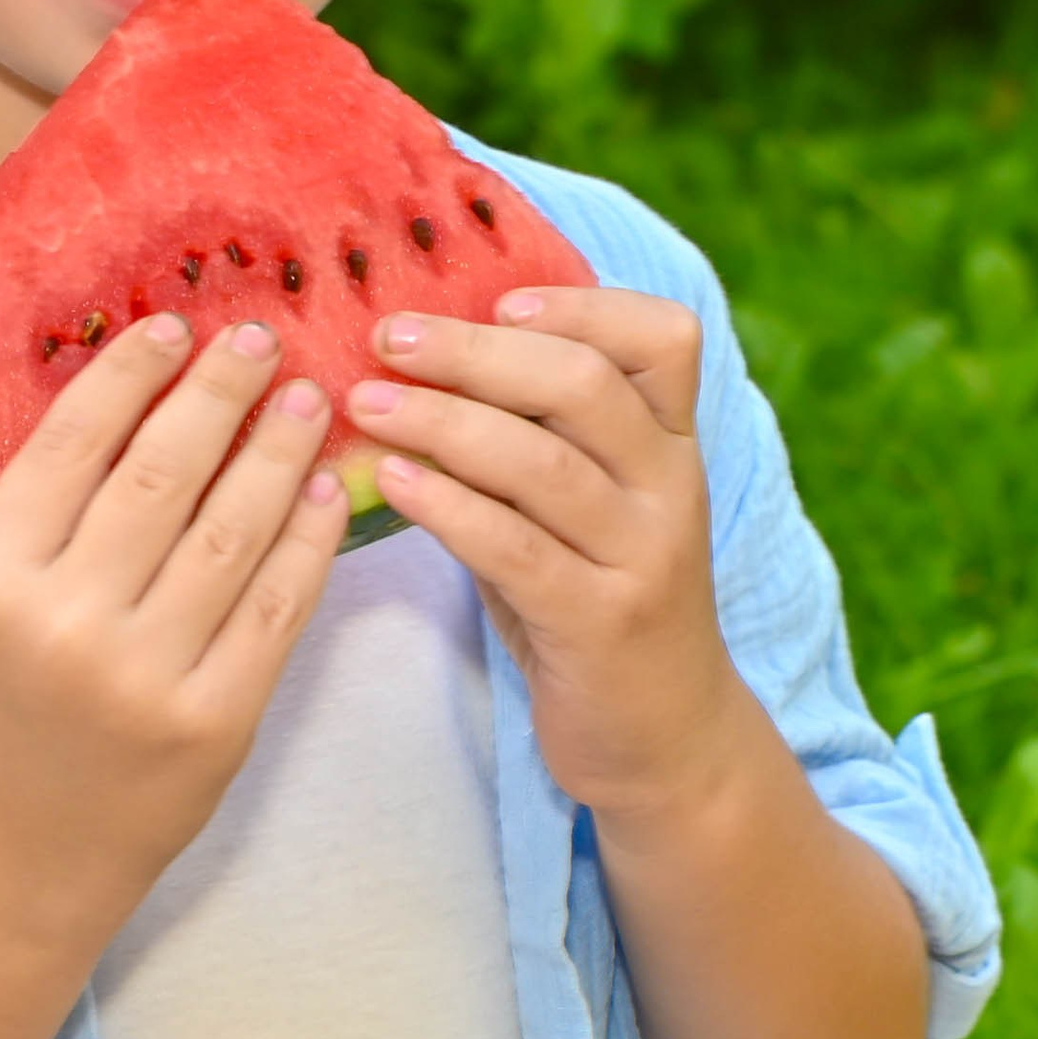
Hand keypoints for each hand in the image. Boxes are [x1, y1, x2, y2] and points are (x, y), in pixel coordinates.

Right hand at [0, 311, 346, 917]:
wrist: (17, 850)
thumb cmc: (7, 707)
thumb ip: (53, 515)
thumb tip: (147, 394)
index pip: (71, 444)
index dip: (129, 374)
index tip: (174, 325)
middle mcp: (66, 620)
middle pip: (160, 473)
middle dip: (217, 393)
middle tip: (258, 339)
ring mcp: (145, 675)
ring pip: (231, 530)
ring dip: (278, 451)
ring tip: (307, 398)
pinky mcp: (214, 723)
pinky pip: (277, 607)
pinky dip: (308, 540)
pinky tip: (326, 490)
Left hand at [344, 288, 741, 818]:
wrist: (663, 738)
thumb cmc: (597, 600)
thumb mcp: (588, 508)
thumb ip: (539, 436)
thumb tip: (423, 354)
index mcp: (673, 444)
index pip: (664, 338)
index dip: (582, 305)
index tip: (496, 301)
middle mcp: (671, 489)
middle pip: (582, 385)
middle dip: (475, 352)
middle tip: (388, 336)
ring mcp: (643, 557)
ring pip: (541, 462)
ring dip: (441, 421)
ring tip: (364, 401)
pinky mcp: (601, 623)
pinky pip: (515, 547)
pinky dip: (446, 505)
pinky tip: (389, 481)